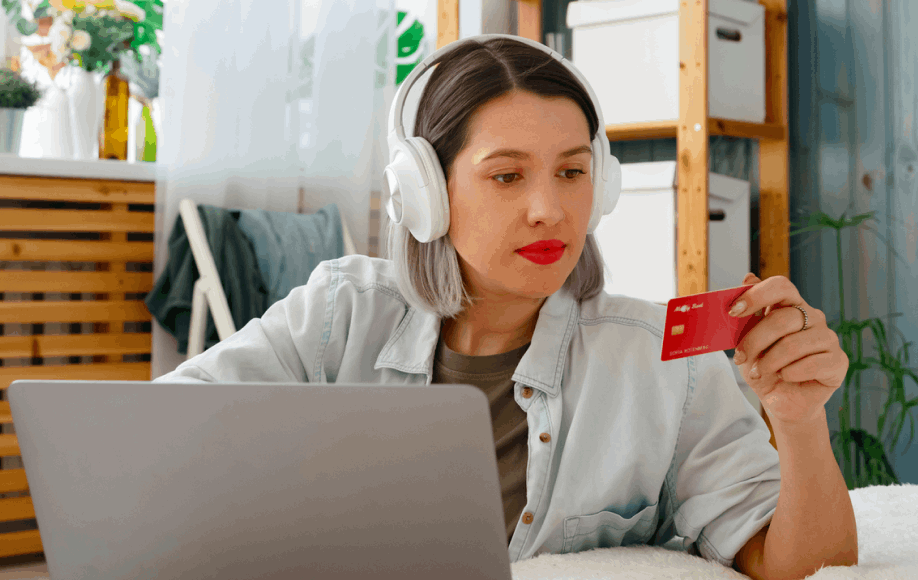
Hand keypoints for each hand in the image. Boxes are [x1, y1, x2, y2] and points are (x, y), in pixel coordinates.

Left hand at [729, 273, 848, 426]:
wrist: (781, 400)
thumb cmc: (764, 367)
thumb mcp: (747, 341)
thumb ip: (747, 313)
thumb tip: (748, 277)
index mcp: (791, 306)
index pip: (780, 286)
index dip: (757, 295)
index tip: (734, 311)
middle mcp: (813, 317)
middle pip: (783, 318)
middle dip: (755, 340)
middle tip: (741, 357)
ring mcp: (828, 338)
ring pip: (793, 344)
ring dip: (769, 362)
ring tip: (760, 372)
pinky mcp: (838, 361)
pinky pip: (811, 364)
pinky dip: (789, 374)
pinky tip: (785, 377)